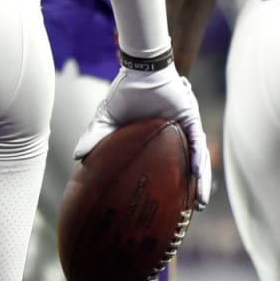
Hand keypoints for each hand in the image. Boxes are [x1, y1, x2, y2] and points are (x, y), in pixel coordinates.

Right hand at [74, 63, 211, 208]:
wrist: (139, 68)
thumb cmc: (126, 91)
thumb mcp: (107, 117)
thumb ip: (96, 136)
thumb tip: (76, 156)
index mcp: (158, 138)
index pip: (167, 166)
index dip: (169, 187)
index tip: (169, 208)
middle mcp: (175, 136)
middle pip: (187, 167)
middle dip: (192, 190)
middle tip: (194, 212)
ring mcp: (184, 128)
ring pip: (197, 159)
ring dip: (202, 181)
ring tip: (201, 203)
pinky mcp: (190, 116)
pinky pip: (196, 140)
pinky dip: (197, 157)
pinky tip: (197, 172)